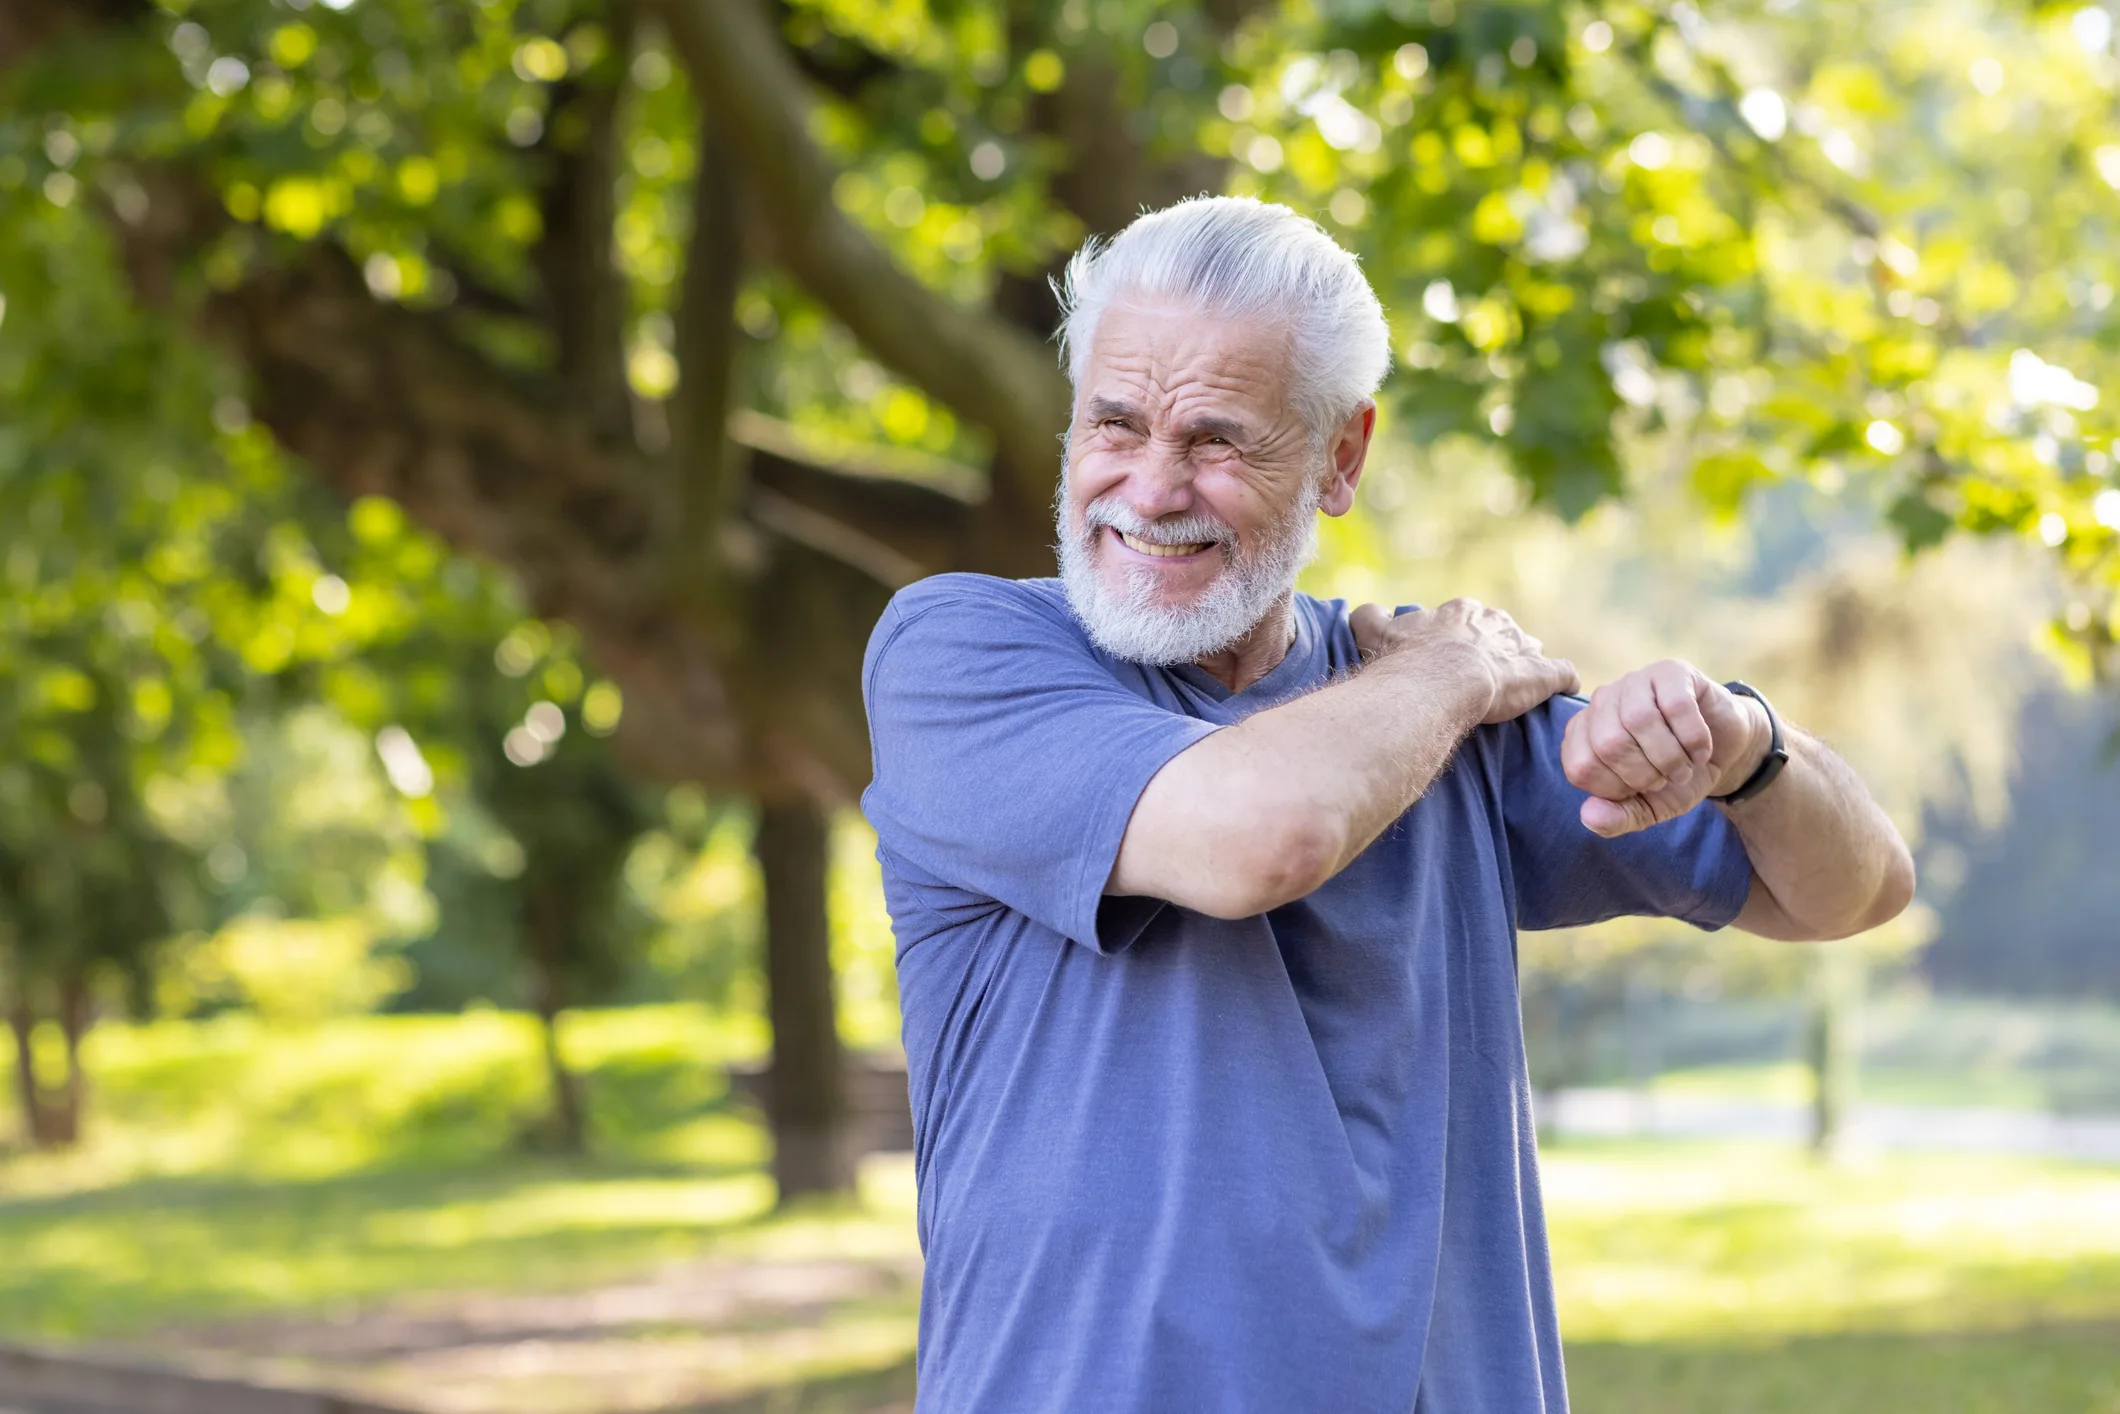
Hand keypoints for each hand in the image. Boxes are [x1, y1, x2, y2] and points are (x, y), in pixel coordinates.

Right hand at [1351, 598, 1579, 724]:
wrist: (1440, 681)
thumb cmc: (1408, 659)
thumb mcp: (1376, 632)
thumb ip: (1369, 618)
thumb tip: (1364, 611)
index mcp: (1459, 612)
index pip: (1465, 618)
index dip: (1460, 638)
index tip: (1452, 657)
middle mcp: (1493, 621)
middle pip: (1499, 631)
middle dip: (1494, 647)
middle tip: (1484, 674)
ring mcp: (1520, 645)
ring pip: (1528, 648)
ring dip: (1525, 663)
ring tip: (1520, 685)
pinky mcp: (1543, 673)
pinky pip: (1562, 673)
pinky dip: (1564, 680)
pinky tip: (1565, 690)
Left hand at [1560, 660, 1770, 836]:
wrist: (1722, 752)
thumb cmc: (1675, 777)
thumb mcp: (1646, 808)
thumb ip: (1616, 819)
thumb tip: (1589, 816)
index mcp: (1583, 735)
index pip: (1581, 768)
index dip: (1616, 790)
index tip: (1640, 789)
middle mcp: (1602, 702)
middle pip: (1609, 743)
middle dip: (1645, 774)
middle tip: (1667, 778)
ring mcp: (1635, 681)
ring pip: (1640, 719)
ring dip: (1670, 757)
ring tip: (1684, 767)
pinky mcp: (1671, 671)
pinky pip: (1676, 705)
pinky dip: (1694, 738)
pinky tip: (1701, 750)